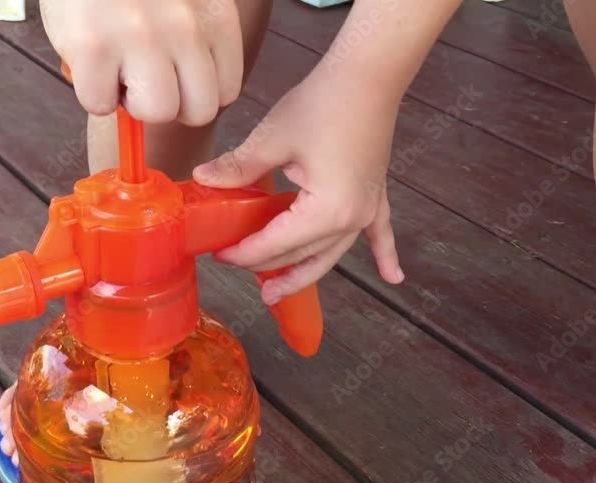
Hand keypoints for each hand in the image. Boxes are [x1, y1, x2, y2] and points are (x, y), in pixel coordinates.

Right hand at [39, 0, 243, 124]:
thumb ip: (197, 38)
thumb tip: (184, 92)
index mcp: (215, 18)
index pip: (225, 92)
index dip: (192, 92)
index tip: (170, 73)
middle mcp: (186, 28)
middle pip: (198, 112)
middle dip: (167, 103)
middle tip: (141, 75)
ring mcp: (141, 38)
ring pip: (156, 112)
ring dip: (131, 101)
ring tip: (115, 66)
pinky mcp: (95, 47)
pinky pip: (101, 104)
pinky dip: (92, 92)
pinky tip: (90, 62)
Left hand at [192, 65, 404, 303]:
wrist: (367, 75)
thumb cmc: (322, 104)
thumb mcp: (272, 139)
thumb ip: (238, 168)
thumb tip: (202, 179)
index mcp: (325, 211)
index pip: (275, 244)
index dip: (244, 253)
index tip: (219, 254)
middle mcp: (351, 219)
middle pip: (302, 254)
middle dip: (268, 265)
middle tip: (236, 270)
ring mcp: (367, 209)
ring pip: (331, 255)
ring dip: (306, 274)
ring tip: (277, 293)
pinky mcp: (374, 195)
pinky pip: (379, 233)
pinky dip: (384, 255)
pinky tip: (393, 278)